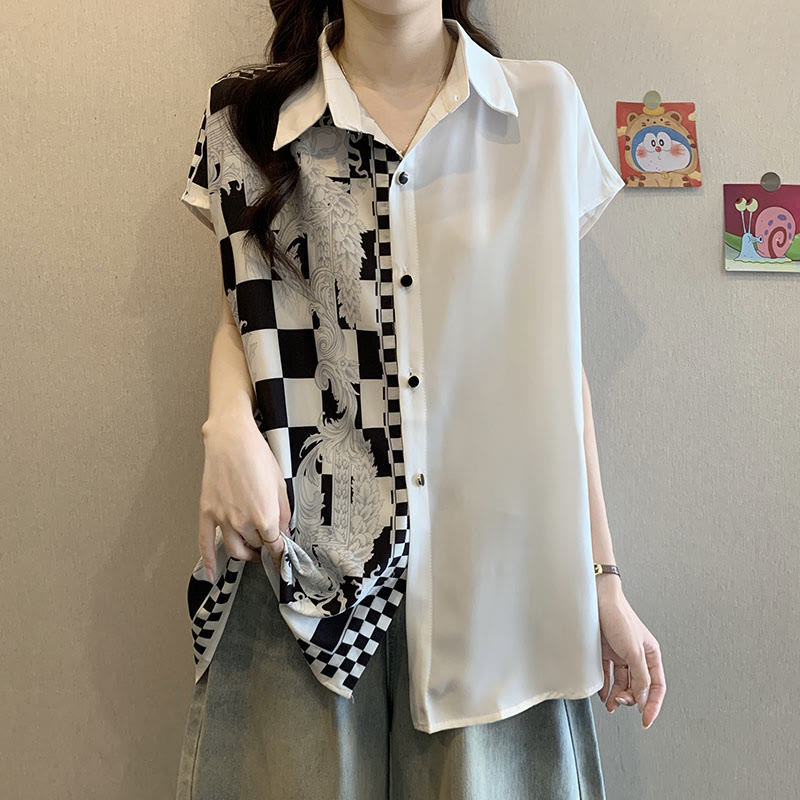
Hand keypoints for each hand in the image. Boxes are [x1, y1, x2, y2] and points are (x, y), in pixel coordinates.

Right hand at [198, 411, 290, 579]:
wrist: (231, 440)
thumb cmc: (257, 457)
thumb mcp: (280, 485)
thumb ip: (284, 514)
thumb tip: (285, 533)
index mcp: (265, 517)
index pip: (275, 546)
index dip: (280, 553)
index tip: (282, 559)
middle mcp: (243, 523)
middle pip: (256, 545)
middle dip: (264, 545)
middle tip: (268, 543)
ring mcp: (223, 520)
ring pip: (235, 549)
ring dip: (245, 554)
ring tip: (251, 551)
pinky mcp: (207, 513)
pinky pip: (205, 544)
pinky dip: (208, 562)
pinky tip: (211, 574)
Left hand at [595, 580, 665, 729]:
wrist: (596, 599)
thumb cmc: (618, 618)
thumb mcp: (633, 652)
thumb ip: (640, 677)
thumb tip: (643, 699)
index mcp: (650, 654)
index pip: (657, 686)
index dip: (653, 705)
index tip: (645, 720)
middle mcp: (637, 655)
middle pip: (638, 686)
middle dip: (631, 698)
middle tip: (620, 703)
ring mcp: (620, 653)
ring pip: (622, 682)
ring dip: (617, 696)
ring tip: (610, 705)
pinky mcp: (605, 651)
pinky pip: (608, 674)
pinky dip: (606, 686)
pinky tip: (602, 694)